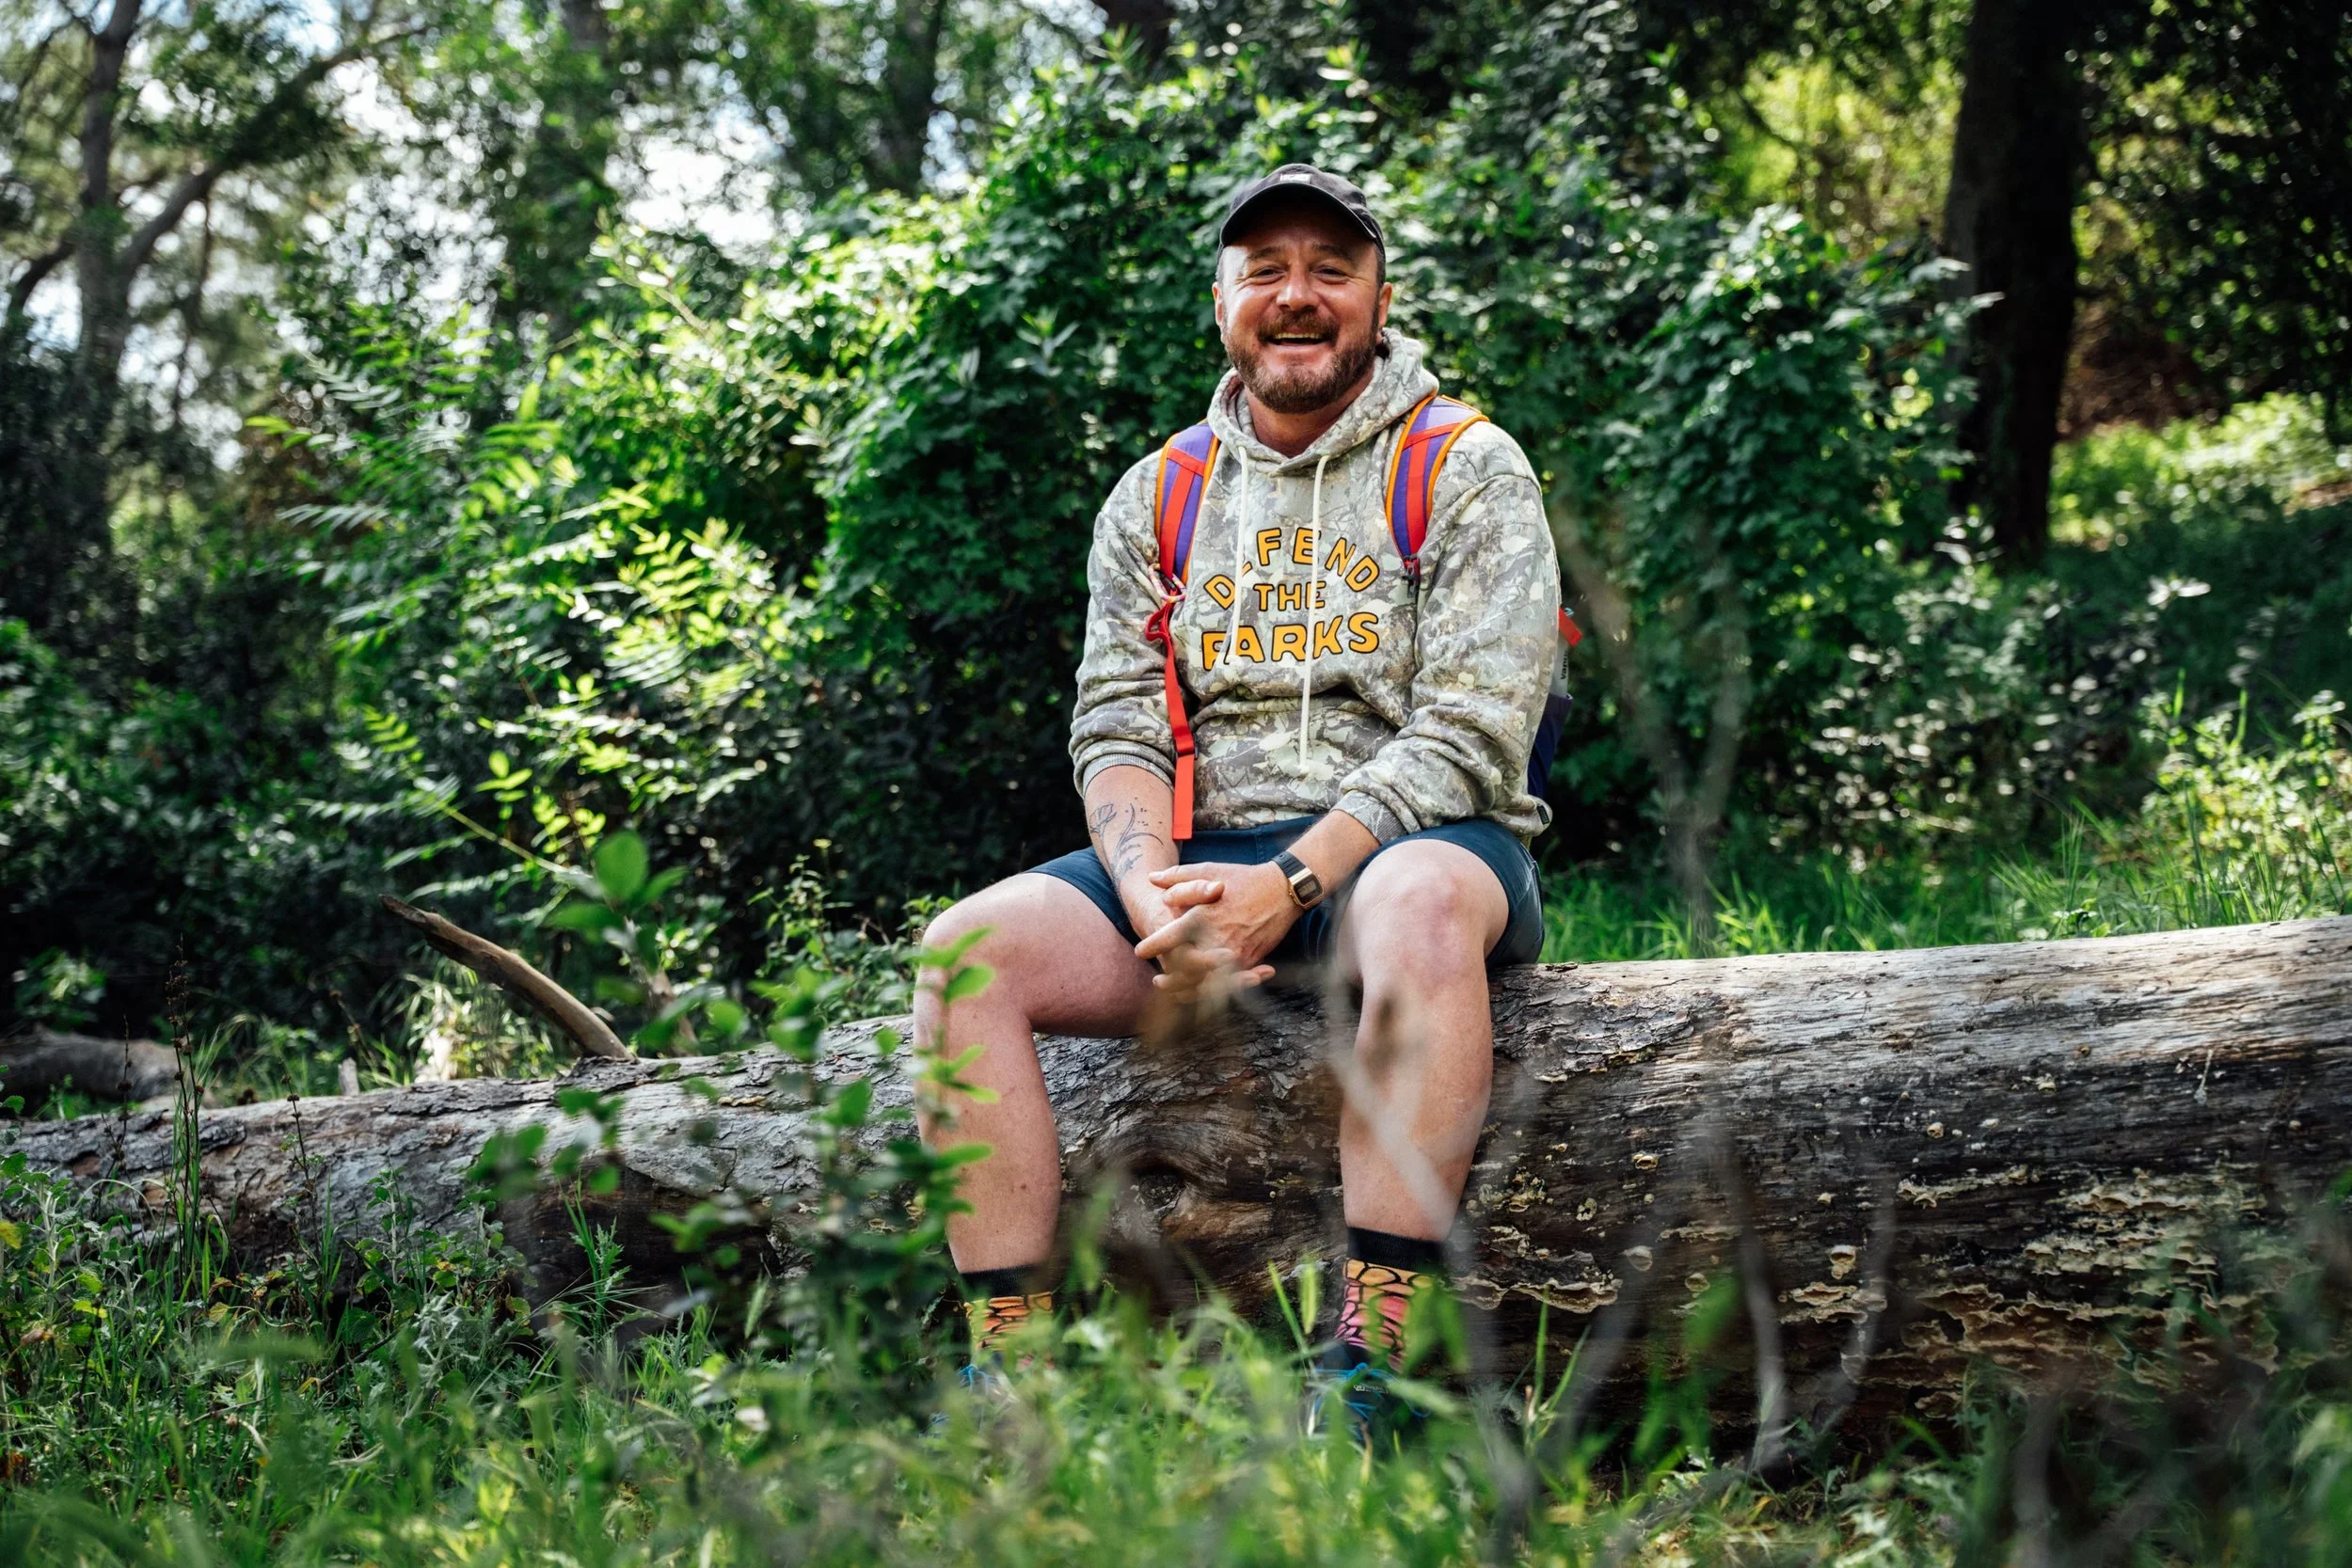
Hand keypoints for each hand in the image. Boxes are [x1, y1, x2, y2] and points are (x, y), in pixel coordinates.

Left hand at [1133, 860, 1298, 994]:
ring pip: (1207, 982)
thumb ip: (1178, 877)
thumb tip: (1152, 880)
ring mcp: (1235, 953)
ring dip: (1189, 990)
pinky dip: (1213, 991)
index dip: (1152, 946)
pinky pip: (1228, 984)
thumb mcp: (1209, 870)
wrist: (1283, 890)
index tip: (1141, 951)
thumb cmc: (1243, 879)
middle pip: (1186, 968)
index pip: (1169, 938)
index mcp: (1203, 916)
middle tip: (1157, 981)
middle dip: (1169, 978)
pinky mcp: (1250, 961)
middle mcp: (1217, 938)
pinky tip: (1202, 992)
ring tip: (1175, 993)